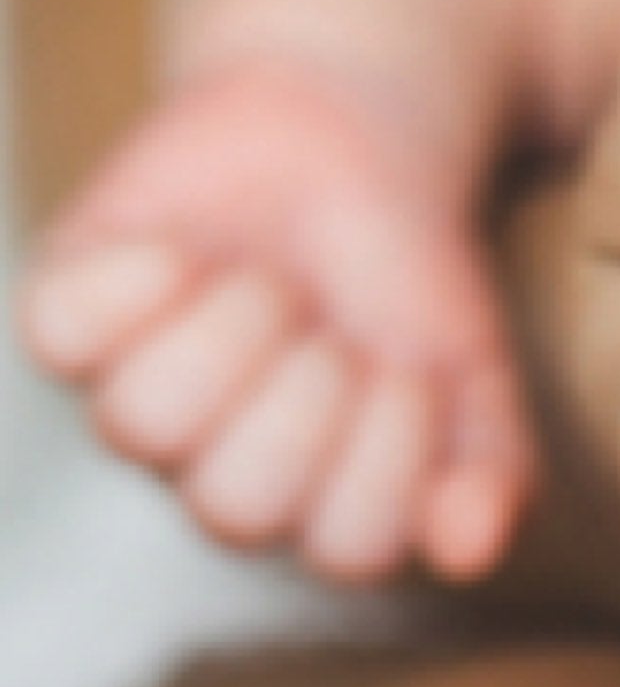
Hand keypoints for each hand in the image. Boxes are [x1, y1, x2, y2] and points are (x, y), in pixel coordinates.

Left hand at [21, 54, 524, 582]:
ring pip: (142, 423)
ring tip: (266, 282)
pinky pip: (62, 331)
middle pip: (236, 507)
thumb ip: (491, 463)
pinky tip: (183, 253)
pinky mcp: (67, 315)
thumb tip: (472, 552)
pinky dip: (135, 280)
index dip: (394, 457)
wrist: (352, 134)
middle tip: (333, 331)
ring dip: (230, 331)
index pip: (352, 545)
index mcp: (316, 499)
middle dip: (309, 399)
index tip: (415, 370)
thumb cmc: (405, 273)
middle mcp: (211, 468)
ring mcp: (133, 396)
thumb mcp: (475, 367)